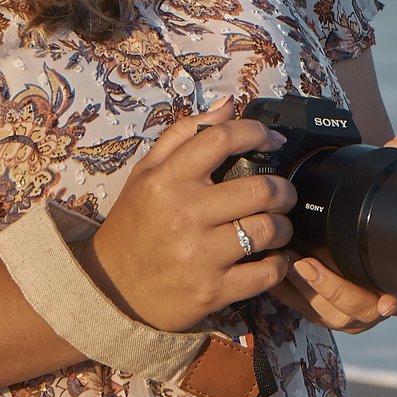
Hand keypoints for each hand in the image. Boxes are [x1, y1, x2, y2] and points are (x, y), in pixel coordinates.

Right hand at [82, 95, 295, 331]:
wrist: (112, 287)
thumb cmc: (134, 224)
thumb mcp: (146, 173)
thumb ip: (185, 134)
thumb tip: (228, 105)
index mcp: (166, 180)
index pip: (221, 140)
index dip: (256, 133)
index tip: (272, 140)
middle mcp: (184, 214)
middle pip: (260, 189)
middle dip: (283, 189)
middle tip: (284, 192)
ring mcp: (200, 255)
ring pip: (268, 231)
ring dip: (284, 227)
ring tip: (279, 226)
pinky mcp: (212, 291)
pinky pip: (266, 273)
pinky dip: (280, 264)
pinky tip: (275, 258)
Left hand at [265, 136, 396, 334]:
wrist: (346, 256)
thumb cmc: (363, 229)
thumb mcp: (374, 204)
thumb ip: (388, 176)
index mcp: (390, 282)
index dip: (395, 304)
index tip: (386, 302)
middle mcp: (370, 303)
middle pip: (356, 311)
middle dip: (330, 289)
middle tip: (306, 265)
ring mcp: (343, 312)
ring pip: (327, 314)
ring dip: (305, 290)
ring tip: (286, 263)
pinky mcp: (317, 311)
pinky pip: (302, 310)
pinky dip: (288, 294)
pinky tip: (275, 274)